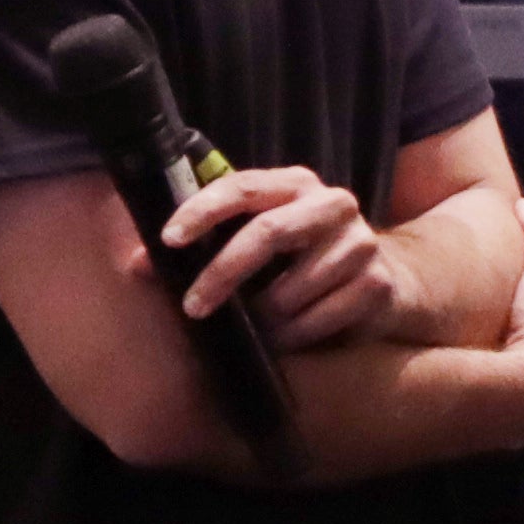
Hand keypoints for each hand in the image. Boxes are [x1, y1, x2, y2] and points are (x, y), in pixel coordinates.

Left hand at [164, 162, 395, 346]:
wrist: (387, 280)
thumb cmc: (301, 260)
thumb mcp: (255, 242)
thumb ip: (203, 247)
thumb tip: (136, 267)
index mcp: (295, 184)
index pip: (242, 186)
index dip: (202, 210)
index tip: (169, 240)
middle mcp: (333, 204)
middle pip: (268, 232)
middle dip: (223, 272)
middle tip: (193, 306)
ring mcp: (360, 243)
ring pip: (292, 288)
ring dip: (263, 317)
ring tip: (253, 329)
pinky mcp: (377, 282)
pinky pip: (319, 318)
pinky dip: (293, 336)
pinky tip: (284, 338)